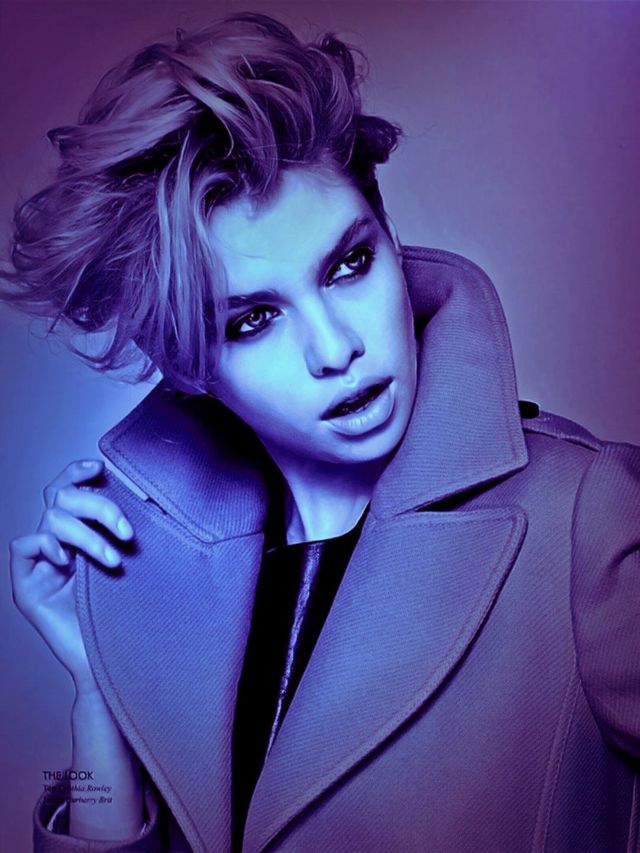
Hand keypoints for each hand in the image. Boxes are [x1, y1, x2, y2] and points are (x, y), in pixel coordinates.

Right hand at [9, 459, 133, 693]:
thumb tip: (146, 495)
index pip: (67, 489)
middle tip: (126, 531)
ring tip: (113, 560)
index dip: (77, 472)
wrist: (112, 664)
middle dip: (97, 506)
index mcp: (78, 534)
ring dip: (87, 535)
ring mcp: (40, 566)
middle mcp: (56, 545)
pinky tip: (71, 565)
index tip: (101, 468)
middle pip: (60, 497)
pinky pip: (23, 546)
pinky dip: (49, 546)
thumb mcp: (132, 563)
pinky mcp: (26, 587)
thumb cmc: (127, 615)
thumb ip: (125, 531)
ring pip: (51, 520)